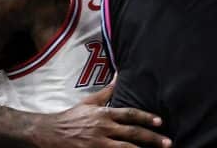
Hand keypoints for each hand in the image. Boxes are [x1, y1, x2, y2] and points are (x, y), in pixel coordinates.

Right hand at [35, 83, 171, 147]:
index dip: (146, 118)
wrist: (48, 133)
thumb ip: (108, 91)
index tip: (160, 122)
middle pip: (132, 134)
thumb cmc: (71, 117)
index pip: (130, 115)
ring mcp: (97, 144)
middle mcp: (103, 129)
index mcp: (104, 115)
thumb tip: (120, 75)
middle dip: (152, 139)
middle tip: (168, 143)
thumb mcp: (90, 102)